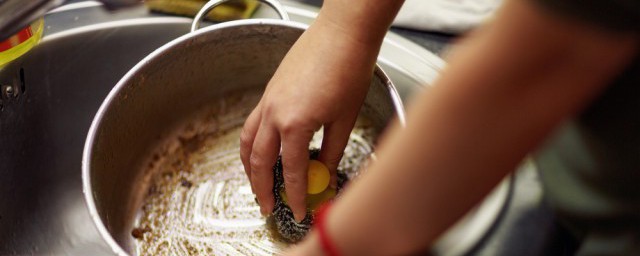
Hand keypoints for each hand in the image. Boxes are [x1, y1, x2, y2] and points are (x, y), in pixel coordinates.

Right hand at [239, 17, 380, 220]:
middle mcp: (274, 112)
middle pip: (258, 160)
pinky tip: (261, 149)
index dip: (294, 196)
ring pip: (247, 141)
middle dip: (261, 187)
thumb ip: (331, 151)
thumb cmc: (349, 68)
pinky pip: (252, 123)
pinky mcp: (270, 90)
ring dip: (249, 167)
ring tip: (256, 184)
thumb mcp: (345, 118)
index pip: (290, 171)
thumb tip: (324, 173)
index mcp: (295, 123)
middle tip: (267, 206)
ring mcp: (268, 100)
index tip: (299, 211)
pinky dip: (251, 143)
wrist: (343, 33)